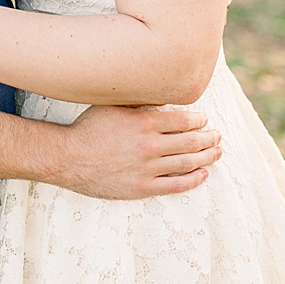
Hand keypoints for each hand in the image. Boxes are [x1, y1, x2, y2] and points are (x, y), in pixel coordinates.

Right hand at [54, 105, 221, 199]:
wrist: (67, 157)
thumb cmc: (88, 128)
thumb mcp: (112, 106)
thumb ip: (138, 101)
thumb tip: (163, 96)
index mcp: (143, 121)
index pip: (184, 120)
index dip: (199, 120)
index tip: (204, 120)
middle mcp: (149, 144)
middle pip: (192, 141)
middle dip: (209, 138)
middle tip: (217, 136)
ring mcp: (147, 168)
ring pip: (188, 163)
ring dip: (207, 157)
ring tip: (216, 152)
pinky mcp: (142, 187)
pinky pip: (177, 185)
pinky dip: (194, 179)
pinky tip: (203, 173)